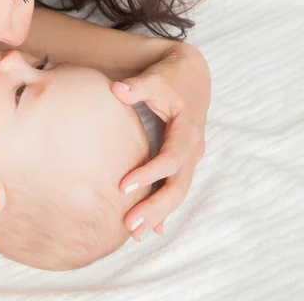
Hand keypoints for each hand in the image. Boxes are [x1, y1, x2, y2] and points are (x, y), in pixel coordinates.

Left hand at [111, 43, 208, 240]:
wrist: (192, 75)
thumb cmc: (172, 77)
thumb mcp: (157, 78)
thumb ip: (139, 86)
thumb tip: (117, 89)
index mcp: (188, 131)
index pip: (171, 159)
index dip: (149, 174)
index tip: (122, 187)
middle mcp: (192, 150)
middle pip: (178, 186)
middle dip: (156, 207)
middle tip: (130, 225)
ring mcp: (189, 158)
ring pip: (177, 192)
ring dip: (158, 213)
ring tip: (135, 233)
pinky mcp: (182, 162)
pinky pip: (174, 188)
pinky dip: (163, 208)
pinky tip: (151, 228)